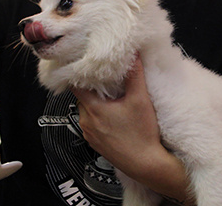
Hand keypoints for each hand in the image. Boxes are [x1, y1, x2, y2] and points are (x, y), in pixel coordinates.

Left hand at [72, 55, 162, 177]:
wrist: (146, 165)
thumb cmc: (142, 135)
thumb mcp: (140, 100)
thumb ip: (135, 75)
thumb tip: (132, 56)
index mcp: (92, 109)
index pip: (75, 85)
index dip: (80, 74)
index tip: (87, 66)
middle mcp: (86, 122)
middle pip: (81, 97)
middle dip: (92, 88)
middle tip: (105, 79)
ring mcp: (89, 134)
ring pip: (87, 110)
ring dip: (96, 103)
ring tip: (112, 97)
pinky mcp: (95, 143)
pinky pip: (91, 124)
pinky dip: (99, 116)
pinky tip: (114, 115)